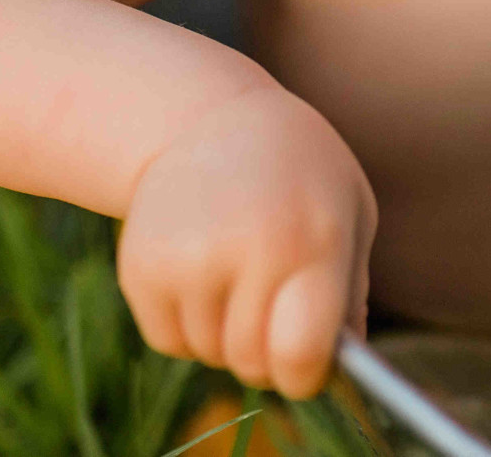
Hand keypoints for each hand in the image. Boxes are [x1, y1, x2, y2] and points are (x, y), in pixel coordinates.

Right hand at [117, 86, 377, 397]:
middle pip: (254, 363)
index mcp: (310, 239)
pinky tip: (203, 268)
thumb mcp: (349, 210)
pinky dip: (189, 324)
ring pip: (211, 353)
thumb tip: (343, 362)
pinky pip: (171, 341)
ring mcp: (186, 260)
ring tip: (238, 268)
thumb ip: (350, 291)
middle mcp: (245, 250)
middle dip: (269, 351)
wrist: (206, 117)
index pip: (300, 352)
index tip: (308, 363)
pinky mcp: (140, 268)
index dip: (306, 373)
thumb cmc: (300, 171)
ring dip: (228, 333)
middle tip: (275, 307)